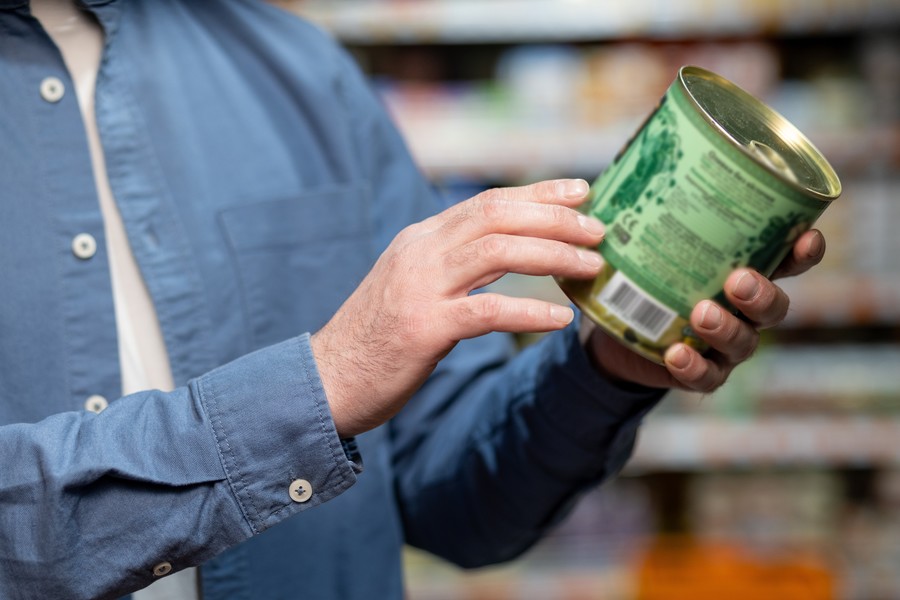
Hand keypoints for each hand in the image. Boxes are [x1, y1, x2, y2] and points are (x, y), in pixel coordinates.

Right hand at [312, 179, 604, 437]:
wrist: (327, 379)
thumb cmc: (377, 337)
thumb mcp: (413, 285)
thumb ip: (454, 264)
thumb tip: (509, 251)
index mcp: (420, 239)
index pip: (487, 202)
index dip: (538, 192)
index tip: (580, 190)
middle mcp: (420, 252)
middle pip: (497, 216)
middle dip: (555, 217)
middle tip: (598, 228)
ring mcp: (419, 288)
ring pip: (498, 252)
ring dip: (552, 254)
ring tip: (592, 266)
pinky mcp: (423, 328)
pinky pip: (487, 311)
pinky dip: (529, 311)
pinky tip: (561, 318)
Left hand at [588, 228, 825, 391]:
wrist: (619, 330)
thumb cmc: (645, 272)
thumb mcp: (644, 239)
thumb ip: (641, 208)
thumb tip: (610, 169)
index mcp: (744, 269)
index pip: (787, 260)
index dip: (804, 251)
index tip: (805, 238)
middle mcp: (744, 309)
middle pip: (775, 306)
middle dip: (762, 293)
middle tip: (737, 280)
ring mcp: (726, 344)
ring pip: (745, 342)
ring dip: (727, 328)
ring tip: (701, 313)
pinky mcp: (701, 372)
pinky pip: (707, 376)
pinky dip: (694, 367)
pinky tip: (676, 354)